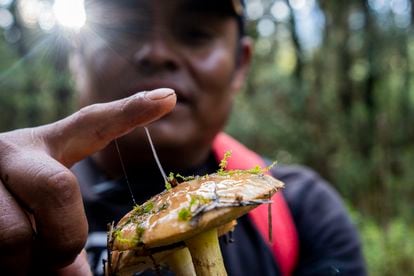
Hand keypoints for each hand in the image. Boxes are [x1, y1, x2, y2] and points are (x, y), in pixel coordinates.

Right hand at [0, 89, 175, 274]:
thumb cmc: (15, 210)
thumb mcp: (43, 211)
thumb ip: (65, 232)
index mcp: (45, 148)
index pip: (92, 124)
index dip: (130, 111)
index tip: (168, 97)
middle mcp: (13, 152)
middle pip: (59, 187)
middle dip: (66, 236)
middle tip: (59, 256)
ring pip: (15, 234)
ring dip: (27, 263)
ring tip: (23, 263)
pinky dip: (9, 269)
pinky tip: (6, 263)